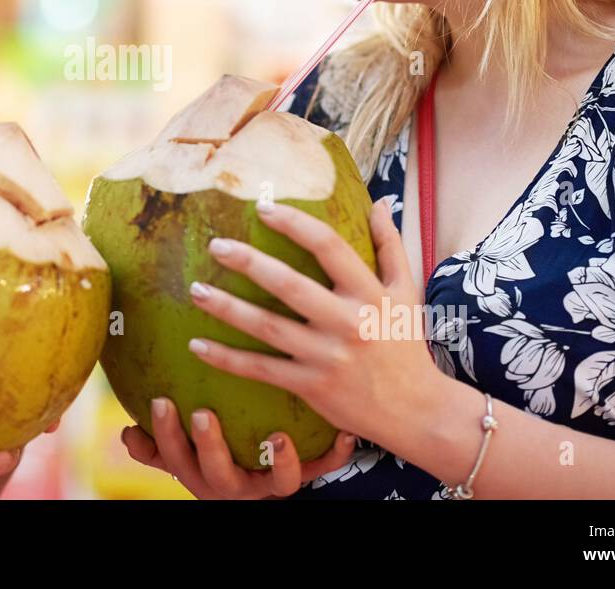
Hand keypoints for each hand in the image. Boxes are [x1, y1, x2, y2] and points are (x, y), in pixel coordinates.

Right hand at [120, 397, 357, 498]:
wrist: (266, 473)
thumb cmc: (218, 452)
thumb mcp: (183, 453)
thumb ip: (157, 444)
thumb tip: (124, 433)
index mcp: (204, 475)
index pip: (178, 460)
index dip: (166, 437)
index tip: (161, 400)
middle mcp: (238, 486)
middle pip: (219, 476)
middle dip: (209, 447)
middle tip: (201, 413)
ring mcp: (272, 483)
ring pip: (278, 484)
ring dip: (279, 462)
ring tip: (278, 439)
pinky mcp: (306, 476)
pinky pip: (323, 468)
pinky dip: (334, 453)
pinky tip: (344, 433)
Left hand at [186, 198, 440, 445]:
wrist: (417, 411)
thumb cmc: (406, 345)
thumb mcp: (407, 292)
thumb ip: (390, 245)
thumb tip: (377, 202)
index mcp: (370, 294)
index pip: (330, 247)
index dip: (295, 224)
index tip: (263, 207)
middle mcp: (348, 323)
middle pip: (290, 286)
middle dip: (250, 263)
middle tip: (216, 245)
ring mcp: (327, 357)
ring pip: (269, 328)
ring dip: (228, 309)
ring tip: (196, 290)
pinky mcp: (312, 387)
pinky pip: (262, 370)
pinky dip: (228, 358)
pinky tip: (198, 345)